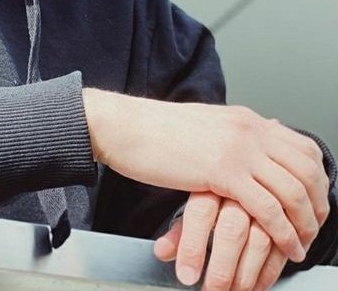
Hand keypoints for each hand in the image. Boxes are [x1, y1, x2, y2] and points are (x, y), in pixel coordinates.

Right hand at [82, 89, 330, 261]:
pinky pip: (268, 208)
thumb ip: (231, 137)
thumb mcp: (204, 126)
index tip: (314, 202)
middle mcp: (249, 129)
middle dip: (318, 204)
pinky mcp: (223, 172)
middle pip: (306, 169)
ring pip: (294, 191)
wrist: (125, 126)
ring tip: (301, 245)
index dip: (316, 179)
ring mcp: (238, 149)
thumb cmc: (154, 129)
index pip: (302, 146)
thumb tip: (247, 153)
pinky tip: (285, 247)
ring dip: (305, 224)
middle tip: (315, 228)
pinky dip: (284, 233)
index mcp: (245, 119)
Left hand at [154, 192, 287, 290]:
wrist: (256, 171)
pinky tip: (256, 286)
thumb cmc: (219, 193)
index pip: (199, 214)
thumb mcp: (195, 209)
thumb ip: (180, 231)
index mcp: (211, 184)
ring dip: (246, 274)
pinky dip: (270, 272)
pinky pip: (282, 247)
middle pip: (231, 230)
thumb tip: (161, 252)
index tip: (187, 276)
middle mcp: (239, 191)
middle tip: (213, 290)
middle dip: (222, 268)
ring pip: (260, 240)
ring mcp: (266, 202)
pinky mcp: (289, 217)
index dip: (192, 247)